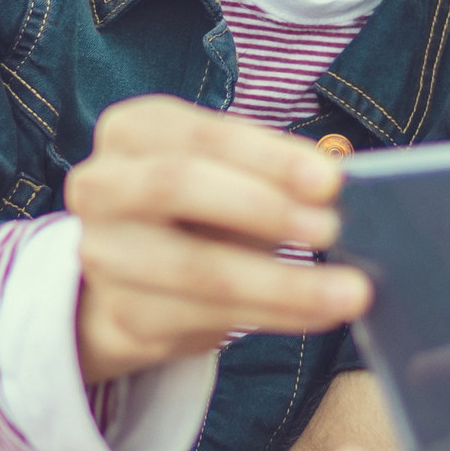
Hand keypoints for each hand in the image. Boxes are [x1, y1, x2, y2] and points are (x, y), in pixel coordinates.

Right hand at [69, 95, 370, 382]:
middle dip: (263, 208)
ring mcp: (103, 255)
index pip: (199, 136)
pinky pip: (206, 320)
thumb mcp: (229, 172)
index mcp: (130, 130)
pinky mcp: (121, 316)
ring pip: (196, 269)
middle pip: (177, 186)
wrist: (135, 274)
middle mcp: (101, 186)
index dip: (265, 157)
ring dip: (282, 283)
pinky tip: (317, 313)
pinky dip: (274, 316)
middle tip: (331, 229)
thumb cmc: (200, 206)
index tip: (329, 180)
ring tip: (347, 291)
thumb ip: (271, 172)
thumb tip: (333, 188)